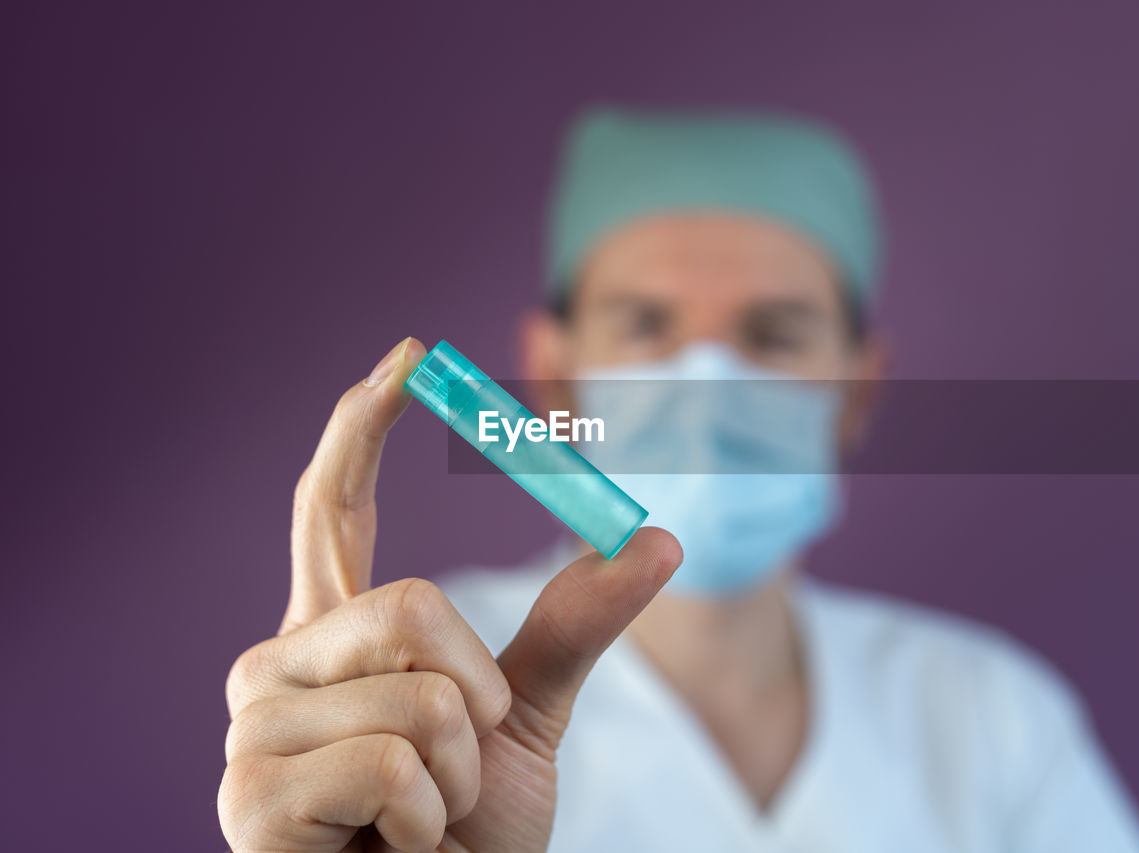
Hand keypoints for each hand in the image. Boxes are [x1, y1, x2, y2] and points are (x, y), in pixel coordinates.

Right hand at [217, 337, 680, 852]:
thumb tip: (659, 537)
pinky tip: (383, 852)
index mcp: (335, 636)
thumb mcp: (525, 716)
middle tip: (455, 767)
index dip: (362, 427)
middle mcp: (277, 666)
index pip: (332, 509)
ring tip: (413, 822)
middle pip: (408, 605)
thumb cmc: (466, 830)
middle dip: (474, 691)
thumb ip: (575, 624)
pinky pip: (387, 762)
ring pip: (412, 693)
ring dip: (451, 773)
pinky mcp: (248, 801)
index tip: (409, 355)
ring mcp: (253, 730)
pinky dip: (422, 819)